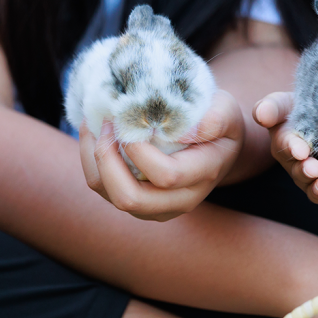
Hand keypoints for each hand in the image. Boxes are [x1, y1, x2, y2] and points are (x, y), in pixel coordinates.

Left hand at [78, 89, 244, 220]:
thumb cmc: (217, 122)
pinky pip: (102, 188)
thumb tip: (189, 129)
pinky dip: (90, 161)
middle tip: (107, 123)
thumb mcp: (227, 111)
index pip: (166, 175)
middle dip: (108, 160)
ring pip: (109, 194)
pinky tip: (93, 133)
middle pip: (130, 199)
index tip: (130, 118)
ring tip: (95, 124)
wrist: (215, 145)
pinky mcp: (136, 202)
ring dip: (94, 158)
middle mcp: (179, 200)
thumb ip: (217, 118)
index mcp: (202, 176)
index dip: (140, 150)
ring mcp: (155, 206)